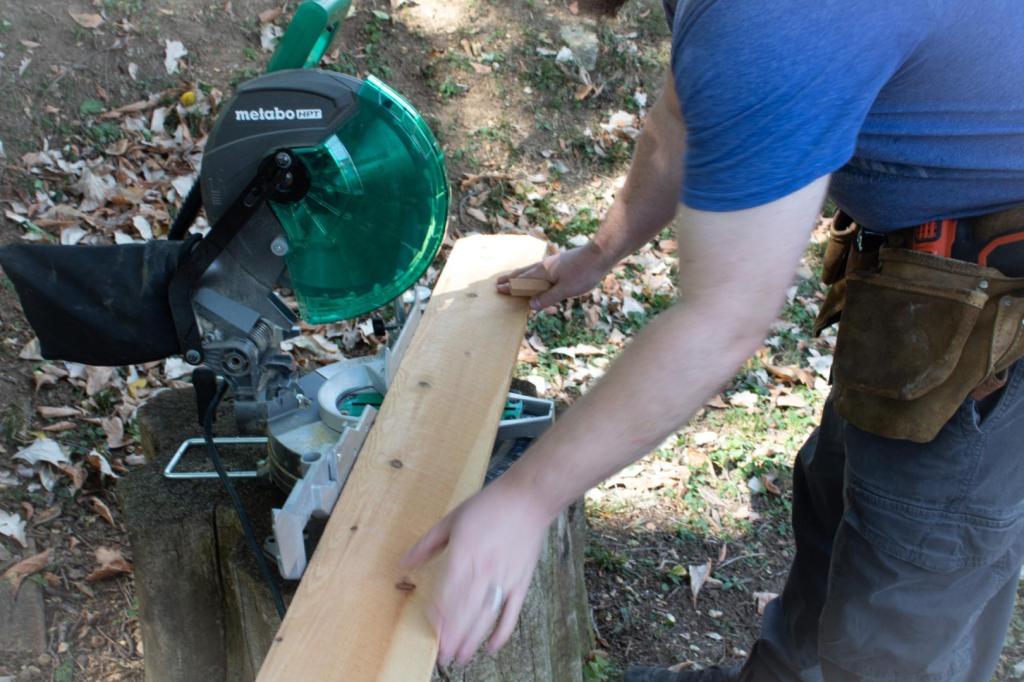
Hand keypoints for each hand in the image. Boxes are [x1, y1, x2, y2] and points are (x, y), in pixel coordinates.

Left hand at [402, 476, 552, 665]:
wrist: (528, 499)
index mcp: (464, 554)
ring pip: (486, 617)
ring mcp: (504, 579)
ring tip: (461, 657)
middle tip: (443, 656)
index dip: (439, 615)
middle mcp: (484, 571)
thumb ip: (427, 544)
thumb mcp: (451, 519)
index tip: (431, 631)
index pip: (448, 593)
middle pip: (466, 612)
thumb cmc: (488, 506)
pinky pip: (511, 613)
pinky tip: (491, 647)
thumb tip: (404, 562)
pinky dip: (501, 632)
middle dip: (454, 637)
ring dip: (472, 639)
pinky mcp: (521, 583)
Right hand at [496, 240, 612, 309]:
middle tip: (498, 282)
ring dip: (519, 274)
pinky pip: (539, 268)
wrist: (600, 254)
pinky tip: (536, 272)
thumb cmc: (584, 273)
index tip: (498, 289)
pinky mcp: (560, 262)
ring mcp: (552, 262)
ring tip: (512, 276)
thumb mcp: (565, 290)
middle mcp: (544, 266)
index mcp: (543, 273)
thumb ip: (547, 298)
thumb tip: (530, 305)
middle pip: (523, 273)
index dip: (511, 287)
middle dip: (511, 278)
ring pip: (530, 269)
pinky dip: (531, 271)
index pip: (522, 282)